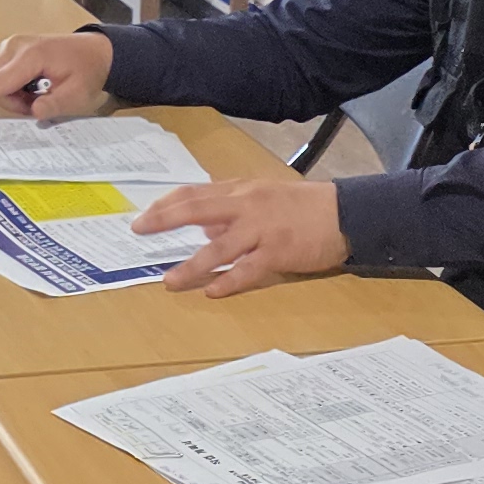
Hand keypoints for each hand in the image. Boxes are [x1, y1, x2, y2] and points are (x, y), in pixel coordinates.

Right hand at [0, 31, 113, 121]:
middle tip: (35, 107)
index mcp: (32, 54)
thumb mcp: (77, 93)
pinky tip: (30, 89)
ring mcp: (10, 47)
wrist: (94, 51)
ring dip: (12, 97)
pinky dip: (12, 90)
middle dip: (9, 103)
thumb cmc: (87, 69)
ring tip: (37, 96)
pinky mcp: (9, 52)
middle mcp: (14, 47)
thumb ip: (55, 104)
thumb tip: (33, 112)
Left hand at [134, 172, 350, 294]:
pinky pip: (247, 270)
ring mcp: (261, 230)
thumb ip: (233, 209)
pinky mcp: (278, 252)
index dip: (167, 204)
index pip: (195, 193)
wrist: (345, 212)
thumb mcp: (264, 197)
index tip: (145, 215)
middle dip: (165, 220)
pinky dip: (228, 281)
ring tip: (170, 281)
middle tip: (139, 231)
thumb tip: (204, 229)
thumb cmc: (303, 205)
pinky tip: (212, 292)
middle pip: (197, 210)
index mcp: (241, 191)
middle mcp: (246, 206)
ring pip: (218, 248)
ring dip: (191, 266)